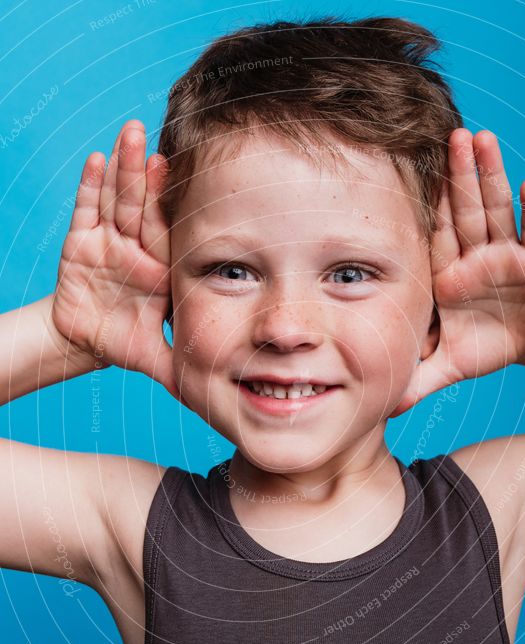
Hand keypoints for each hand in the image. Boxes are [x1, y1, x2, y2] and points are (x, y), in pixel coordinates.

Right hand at [51, 119, 176, 395]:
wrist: (87, 341)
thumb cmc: (124, 342)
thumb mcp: (153, 356)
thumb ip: (178, 367)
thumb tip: (207, 392)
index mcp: (159, 270)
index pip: (166, 231)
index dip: (169, 204)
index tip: (178, 173)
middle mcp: (137, 250)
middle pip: (142, 206)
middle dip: (145, 173)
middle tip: (152, 137)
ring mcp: (109, 243)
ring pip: (116, 200)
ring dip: (121, 168)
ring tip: (128, 134)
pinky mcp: (80, 243)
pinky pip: (86, 211)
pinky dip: (90, 187)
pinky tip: (96, 160)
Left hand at [395, 128, 524, 413]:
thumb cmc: (485, 346)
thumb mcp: (449, 365)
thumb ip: (417, 380)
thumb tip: (383, 406)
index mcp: (446, 275)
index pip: (434, 235)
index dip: (427, 206)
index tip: (410, 172)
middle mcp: (473, 258)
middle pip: (464, 211)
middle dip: (458, 175)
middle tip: (449, 134)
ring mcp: (505, 255)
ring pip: (496, 211)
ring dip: (491, 176)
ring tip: (483, 139)